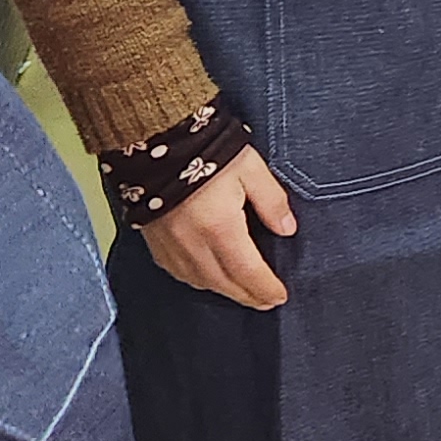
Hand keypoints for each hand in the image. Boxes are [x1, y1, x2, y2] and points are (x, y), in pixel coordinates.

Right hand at [143, 142, 295, 310]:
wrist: (153, 139)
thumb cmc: (206, 149)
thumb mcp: (250, 168)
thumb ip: (271, 200)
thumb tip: (288, 229)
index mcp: (220, 228)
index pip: (248, 272)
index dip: (266, 288)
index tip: (281, 297)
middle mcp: (193, 245)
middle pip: (225, 284)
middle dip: (248, 296)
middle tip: (267, 301)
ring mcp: (170, 246)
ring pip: (201, 282)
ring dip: (224, 290)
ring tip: (243, 291)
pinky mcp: (154, 242)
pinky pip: (178, 273)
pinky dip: (198, 281)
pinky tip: (208, 277)